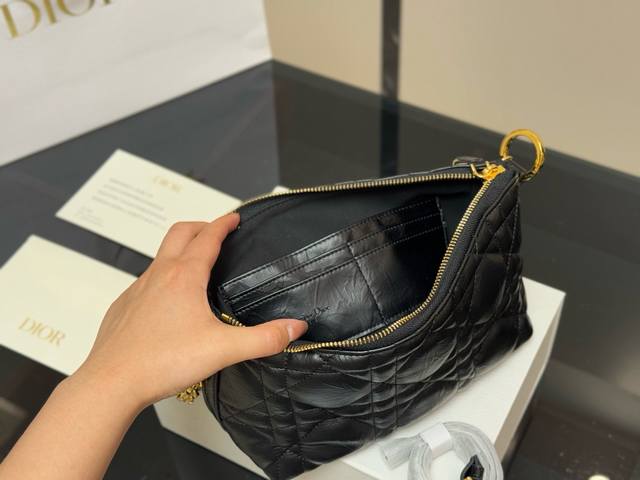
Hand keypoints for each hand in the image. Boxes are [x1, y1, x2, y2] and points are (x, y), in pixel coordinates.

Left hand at [72, 213, 306, 408]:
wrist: (111, 383)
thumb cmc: (161, 362)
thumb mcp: (223, 350)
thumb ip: (264, 339)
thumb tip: (294, 327)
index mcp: (184, 277)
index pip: (208, 237)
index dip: (224, 223)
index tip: (234, 217)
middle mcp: (158, 275)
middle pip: (180, 233)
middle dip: (201, 226)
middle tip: (217, 230)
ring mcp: (137, 289)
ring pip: (160, 256)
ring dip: (180, 249)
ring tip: (197, 265)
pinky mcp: (124, 307)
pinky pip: (145, 281)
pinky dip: (162, 277)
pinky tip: (170, 301)